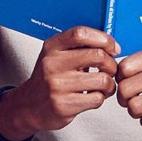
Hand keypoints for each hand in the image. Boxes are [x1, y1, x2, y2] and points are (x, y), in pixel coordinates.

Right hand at [0, 26, 118, 140]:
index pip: (80, 34)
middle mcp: (52, 64)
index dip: (103, 39)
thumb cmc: (49, 79)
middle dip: (111, 64)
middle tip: (110, 70)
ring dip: (109, 84)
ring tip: (103, 86)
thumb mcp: (56, 56)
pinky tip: (93, 96)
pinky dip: (100, 98)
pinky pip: (97, 98)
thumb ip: (78, 47)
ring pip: (102, 79)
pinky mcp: (63, 105)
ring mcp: (57, 86)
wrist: (29, 106)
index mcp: (52, 47)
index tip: (113, 48)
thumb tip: (111, 44)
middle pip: (97, 55)